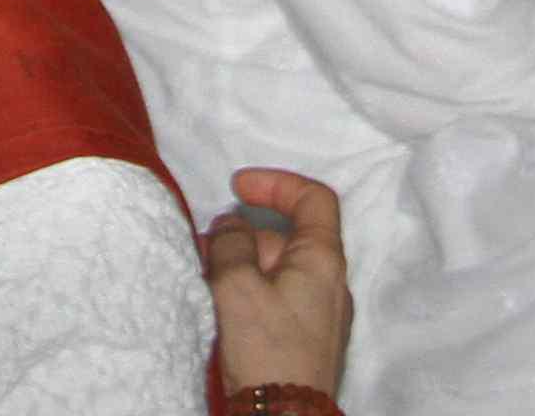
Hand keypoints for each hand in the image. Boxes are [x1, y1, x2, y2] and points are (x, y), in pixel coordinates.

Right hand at [198, 170, 354, 402]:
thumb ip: (231, 243)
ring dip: (243, 266)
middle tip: (204, 250)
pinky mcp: (307, 341)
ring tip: (207, 282)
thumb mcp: (238, 286)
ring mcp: (321, 315)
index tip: (237, 187)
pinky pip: (279, 299)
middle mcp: (330, 284)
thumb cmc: (267, 350)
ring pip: (280, 271)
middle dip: (244, 236)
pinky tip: (223, 309)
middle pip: (288, 238)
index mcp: (324, 261)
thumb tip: (231, 226)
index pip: (314, 199)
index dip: (276, 183)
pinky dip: (251, 292)